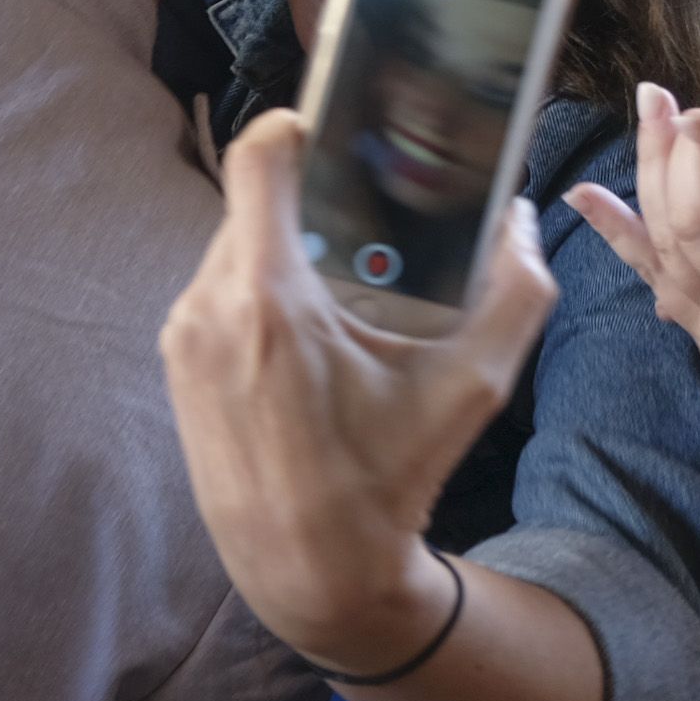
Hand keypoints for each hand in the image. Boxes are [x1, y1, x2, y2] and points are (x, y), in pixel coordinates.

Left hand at [159, 109, 558, 670]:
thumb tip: (523, 222)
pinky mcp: (176, 362)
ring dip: (286, 247)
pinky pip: (218, 291)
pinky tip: (308, 328)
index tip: (336, 128)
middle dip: (311, 200)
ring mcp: (184, 337)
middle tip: (365, 212)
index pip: (259, 159)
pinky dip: (261, 290)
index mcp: (270, 301)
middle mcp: (210, 308)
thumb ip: (515, 294)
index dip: (296, 124)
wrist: (310, 575)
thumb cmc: (387, 483)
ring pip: (235, 245)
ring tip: (343, 276)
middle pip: (257, 203)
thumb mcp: (471, 390)